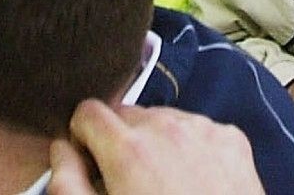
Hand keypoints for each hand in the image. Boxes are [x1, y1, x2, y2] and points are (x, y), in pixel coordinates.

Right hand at [49, 102, 263, 194]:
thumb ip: (67, 182)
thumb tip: (61, 148)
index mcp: (128, 149)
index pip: (88, 111)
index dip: (84, 138)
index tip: (93, 162)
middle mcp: (165, 129)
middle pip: (126, 114)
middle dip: (121, 140)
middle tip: (131, 180)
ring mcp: (203, 131)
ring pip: (162, 118)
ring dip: (156, 141)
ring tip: (166, 182)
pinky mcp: (232, 140)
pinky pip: (198, 128)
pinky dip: (191, 146)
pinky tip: (195, 179)